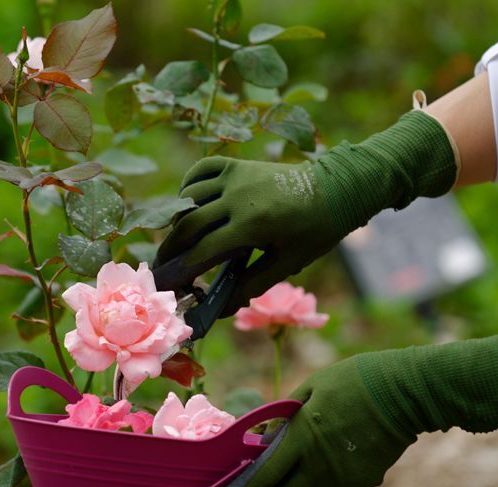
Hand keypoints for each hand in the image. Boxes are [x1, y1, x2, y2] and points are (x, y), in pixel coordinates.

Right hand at [154, 111, 456, 314]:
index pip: (202, 252)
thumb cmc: (315, 232)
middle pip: (187, 226)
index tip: (165, 285)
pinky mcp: (237, 164)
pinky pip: (199, 172)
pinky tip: (190, 205)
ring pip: (189, 199)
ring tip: (177, 242)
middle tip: (160, 267)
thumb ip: (250, 286)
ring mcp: (235, 177)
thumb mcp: (287, 264)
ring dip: (178, 221)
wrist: (337, 188)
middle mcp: (238, 198)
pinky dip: (188, 188)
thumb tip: (219, 311)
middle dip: (169, 250)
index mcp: (252, 225)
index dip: (180, 271)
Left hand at [205, 356, 413, 486]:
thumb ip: (281, 421)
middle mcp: (319, 468)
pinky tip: (318, 469)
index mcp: (301, 440)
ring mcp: (341, 481)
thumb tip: (260, 442)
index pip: (261, 478)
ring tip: (281, 481)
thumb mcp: (308, 391)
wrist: (405, 394)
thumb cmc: (351, 382)